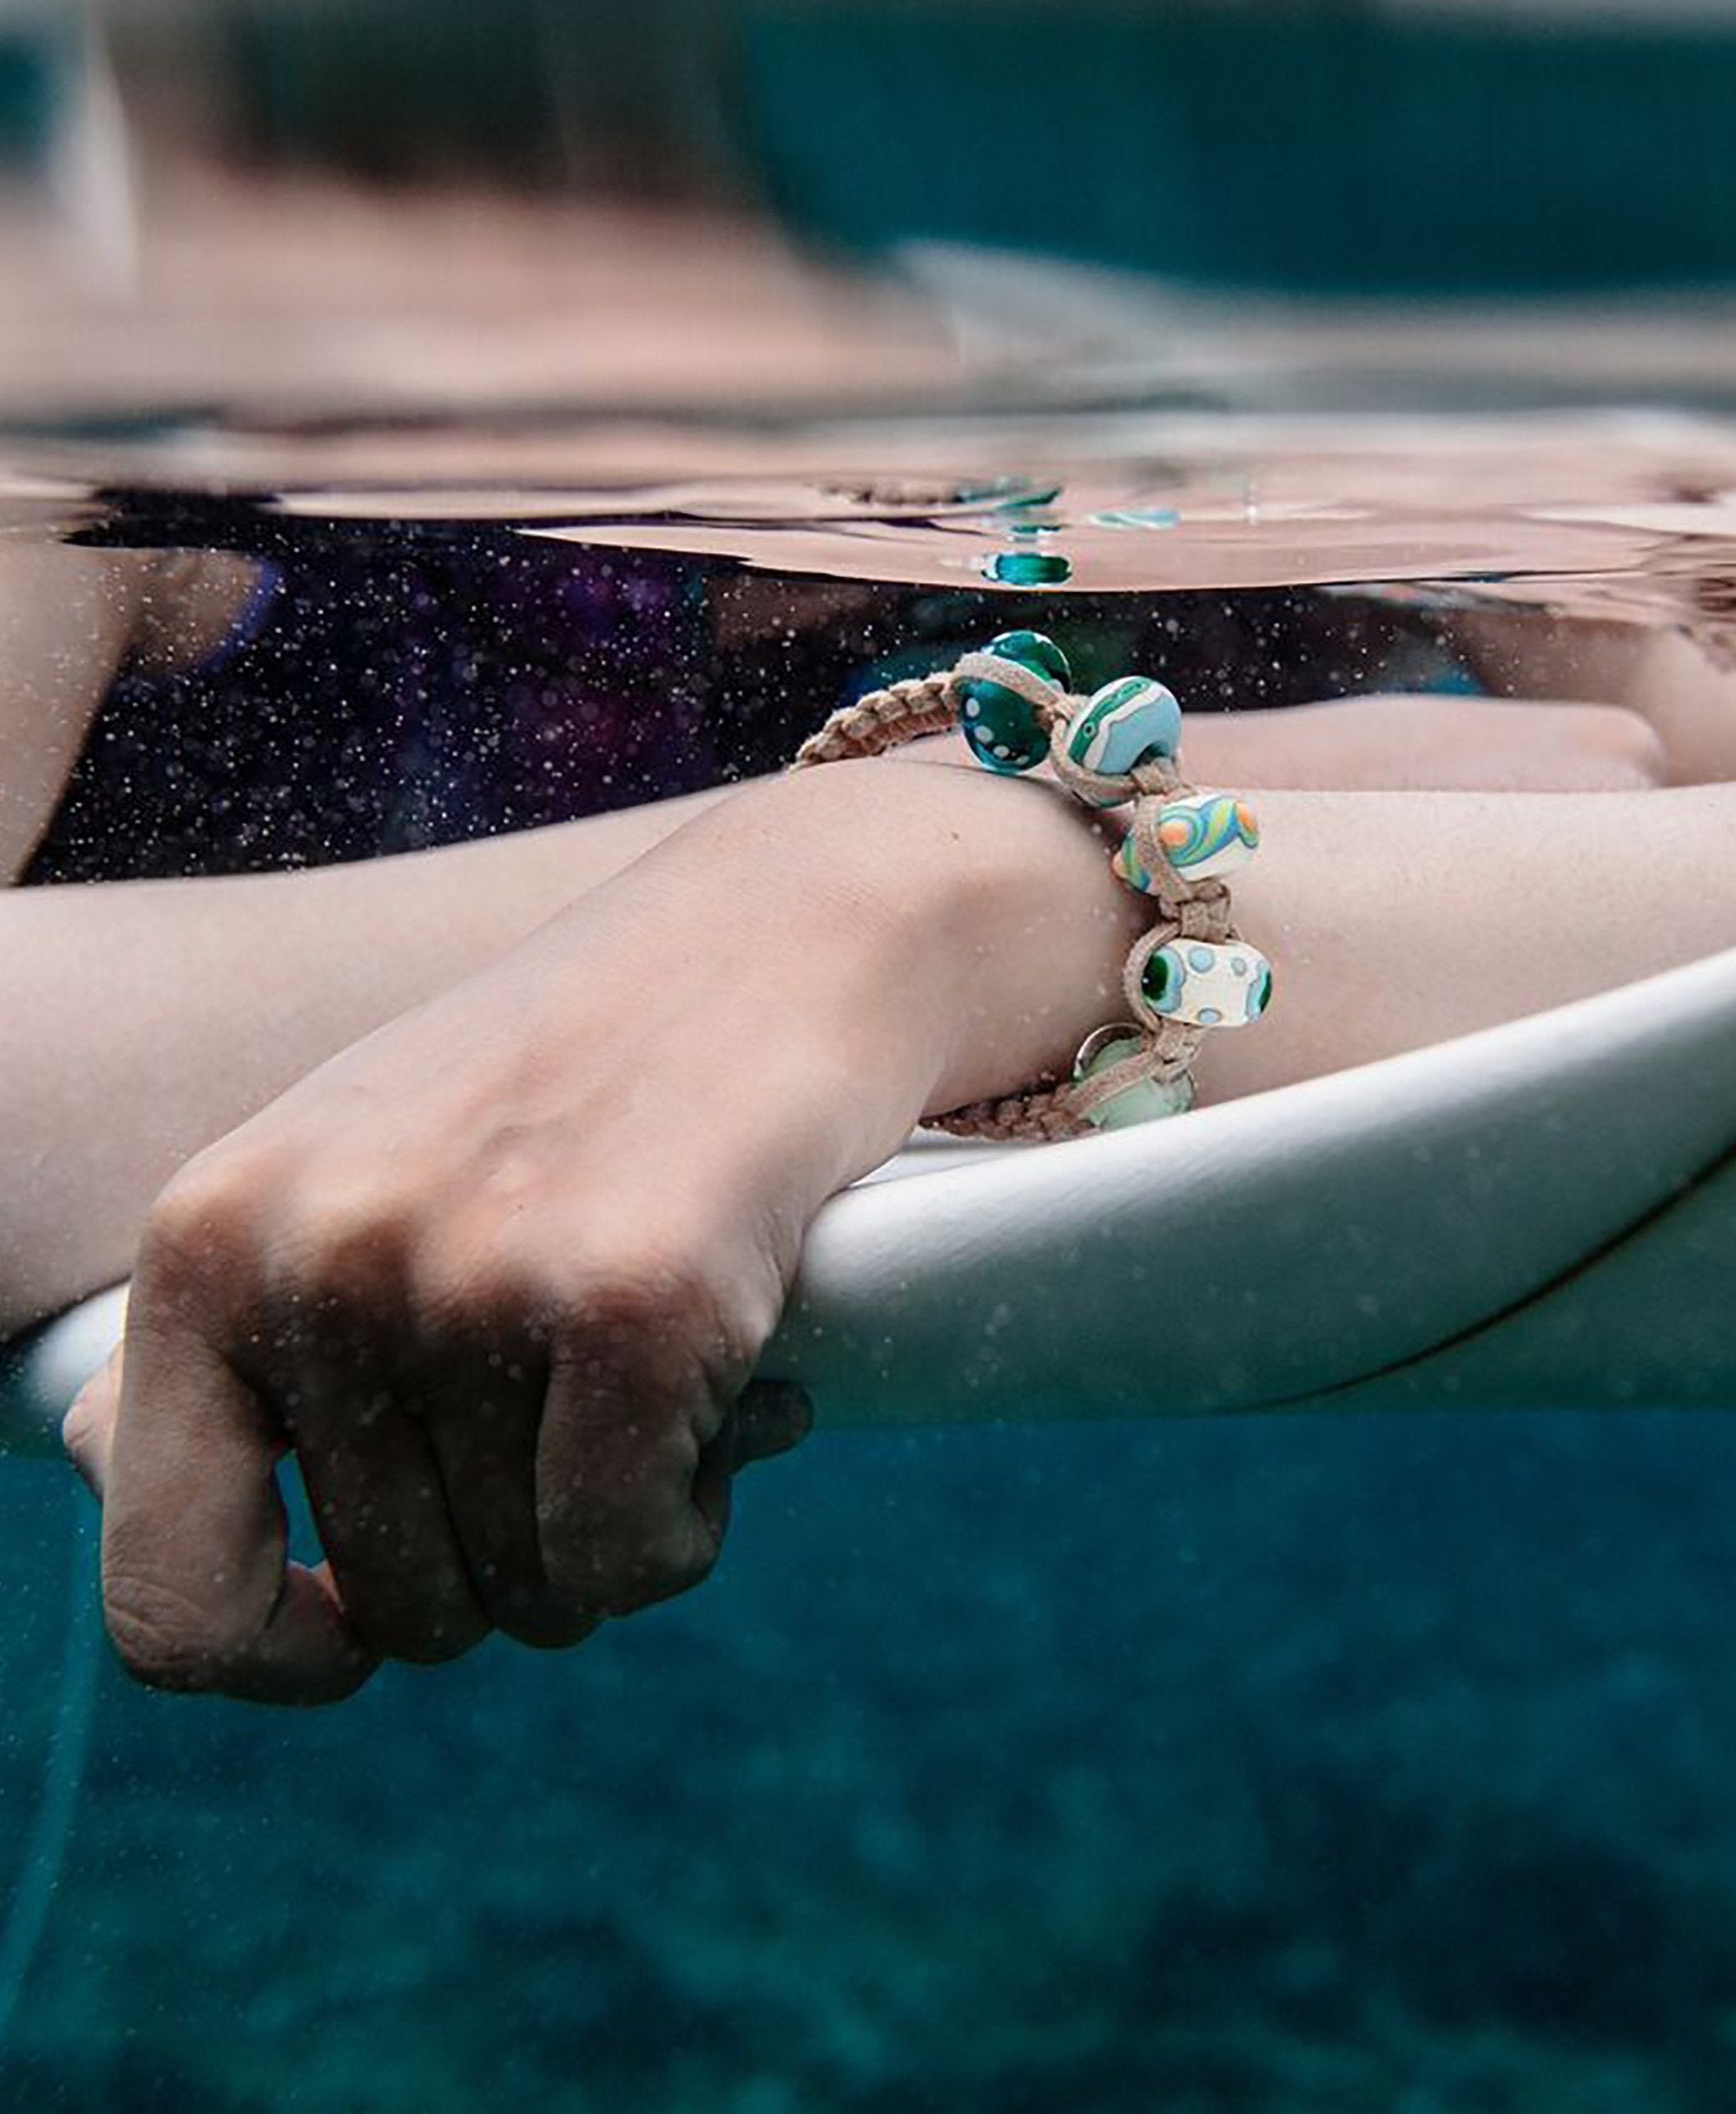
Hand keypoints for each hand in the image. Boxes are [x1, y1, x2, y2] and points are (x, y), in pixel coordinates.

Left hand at [61, 761, 1042, 1701]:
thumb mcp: (351, 1172)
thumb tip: (101, 1479)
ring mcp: (475, 1275)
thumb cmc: (573, 1074)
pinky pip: (640, 1554)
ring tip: (668, 1385)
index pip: (164, 1593)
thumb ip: (234, 1332)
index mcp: (210, 1237)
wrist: (781, 933)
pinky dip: (694, 1521)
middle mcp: (319, 1259)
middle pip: (402, 1611)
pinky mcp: (638, 1297)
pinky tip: (739, 1406)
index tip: (366, 1626)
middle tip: (591, 1428)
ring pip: (537, 1595)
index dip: (277, 1656)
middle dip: (515, 1561)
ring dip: (622, 1529)